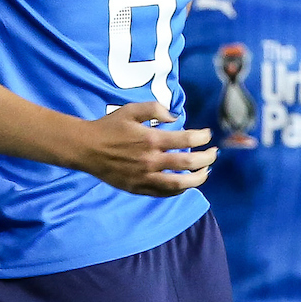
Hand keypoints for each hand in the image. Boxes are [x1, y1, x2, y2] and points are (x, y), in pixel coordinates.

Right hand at [74, 102, 215, 195]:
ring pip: (179, 183)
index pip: (187, 139)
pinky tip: (186, 184)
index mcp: (151, 139)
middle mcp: (151, 160)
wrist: (86, 149)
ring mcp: (145, 177)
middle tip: (214, 154)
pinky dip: (178, 190)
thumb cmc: (109, 127)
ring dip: (198, 179)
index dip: (203, 137)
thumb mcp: (131, 110)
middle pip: (188, 163)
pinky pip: (163, 193)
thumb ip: (155, 108)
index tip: (207, 135)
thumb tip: (174, 117)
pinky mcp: (138, 188)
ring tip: (205, 172)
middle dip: (207, 159)